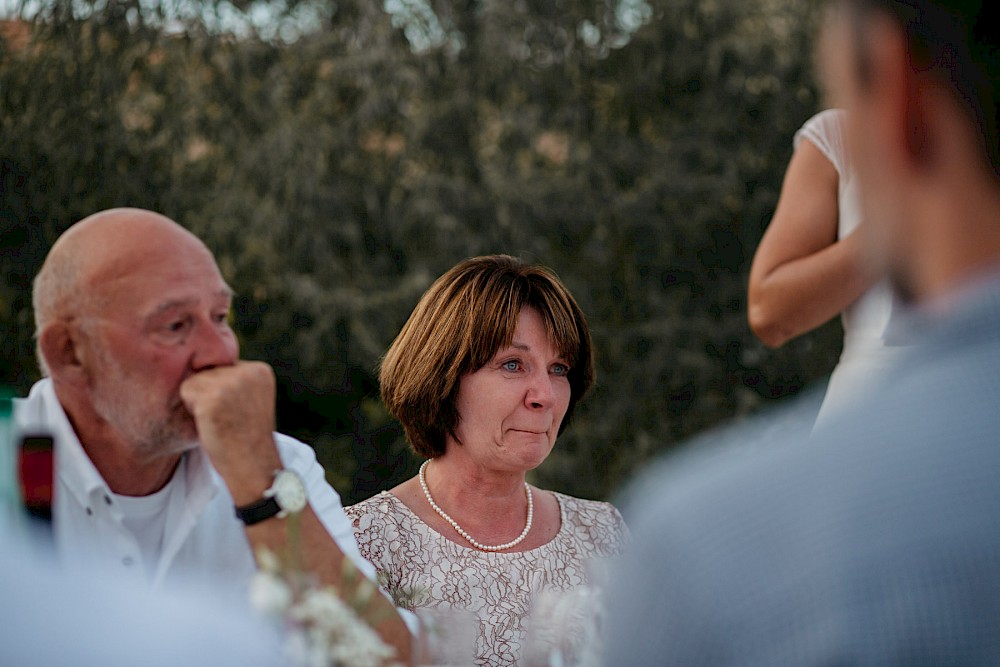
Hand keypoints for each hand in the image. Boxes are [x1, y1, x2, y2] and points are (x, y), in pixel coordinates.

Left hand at [179, 361, 281, 502]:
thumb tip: (202, 363)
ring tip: (219, 422)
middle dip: (210, 395)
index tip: (237, 413)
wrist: (253, 466)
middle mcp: (248, 372)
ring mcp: (230, 383)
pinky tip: (210, 423)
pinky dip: (191, 410)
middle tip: (228, 420)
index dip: (223, 393)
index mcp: (260, 371)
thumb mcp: (250, 399)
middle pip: (207, 372)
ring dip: (199, 403)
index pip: (224, 368)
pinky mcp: (212, 396)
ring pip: (194, 381)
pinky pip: (185, 391)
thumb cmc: (247, 438)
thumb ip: (236, 381)